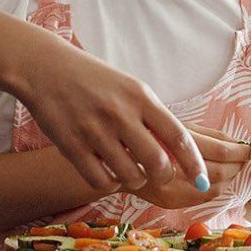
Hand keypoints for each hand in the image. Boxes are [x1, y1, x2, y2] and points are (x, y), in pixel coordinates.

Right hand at [17, 32, 208, 193]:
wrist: (46, 69)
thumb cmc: (94, 80)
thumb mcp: (130, 88)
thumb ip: (153, 117)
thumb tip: (180, 155)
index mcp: (140, 96)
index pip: (178, 136)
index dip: (195, 162)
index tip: (203, 178)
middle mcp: (120, 114)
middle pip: (158, 163)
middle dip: (164, 175)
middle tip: (158, 172)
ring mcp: (95, 131)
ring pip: (131, 175)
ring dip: (134, 178)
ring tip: (128, 167)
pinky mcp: (72, 146)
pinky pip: (101, 180)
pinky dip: (108, 182)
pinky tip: (106, 170)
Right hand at [135, 124, 250, 209]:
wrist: (111, 153)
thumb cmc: (146, 131)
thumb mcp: (175, 122)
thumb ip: (207, 135)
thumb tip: (236, 144)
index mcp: (170, 138)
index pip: (218, 150)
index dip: (238, 151)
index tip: (248, 147)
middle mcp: (167, 165)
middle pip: (218, 172)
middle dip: (237, 165)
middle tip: (243, 156)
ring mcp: (167, 189)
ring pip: (213, 189)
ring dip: (227, 178)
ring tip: (231, 166)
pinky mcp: (167, 202)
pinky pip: (201, 198)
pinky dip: (214, 188)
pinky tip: (214, 178)